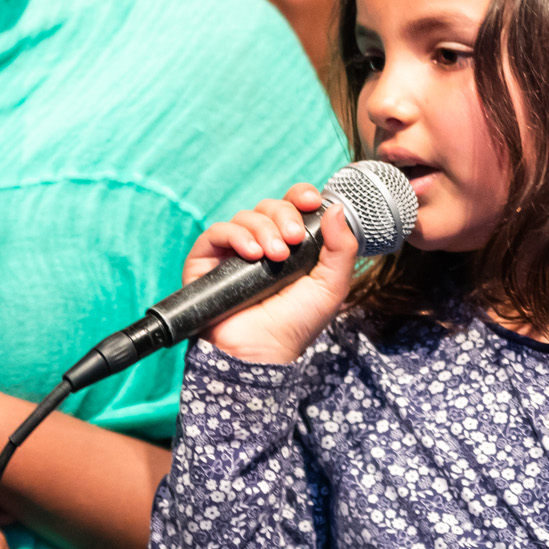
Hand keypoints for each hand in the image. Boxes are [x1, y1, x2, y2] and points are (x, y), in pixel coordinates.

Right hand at [188, 183, 360, 363]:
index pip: (293, 206)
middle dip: (284, 216)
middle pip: (270, 206)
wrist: (261, 352)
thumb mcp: (331, 286)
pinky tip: (251, 254)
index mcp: (291, 245)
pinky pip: (218, 231)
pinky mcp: (206, 260)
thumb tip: (337, 208)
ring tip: (273, 257)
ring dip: (263, 230)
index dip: (301, 196)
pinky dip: (236, 236)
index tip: (313, 201)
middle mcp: (261, 243)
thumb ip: (342, 248)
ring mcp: (233, 251)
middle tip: (293, 241)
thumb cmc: (295, 324)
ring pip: (246, 216)